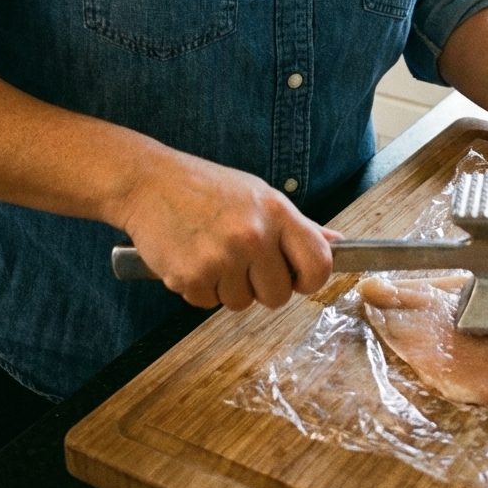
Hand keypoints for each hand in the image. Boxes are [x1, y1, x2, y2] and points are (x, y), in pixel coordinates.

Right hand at [118, 146, 341, 311]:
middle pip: (278, 296)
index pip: (318, 264)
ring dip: (228, 287)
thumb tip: (337, 244)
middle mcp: (253, 236)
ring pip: (241, 303)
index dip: (310, 278)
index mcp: (276, 212)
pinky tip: (192, 257)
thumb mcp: (260, 196)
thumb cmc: (207, 188)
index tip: (297, 276)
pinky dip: (200, 288)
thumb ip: (299, 226)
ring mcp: (221, 258)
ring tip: (212, 252)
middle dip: (262, 286)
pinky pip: (207, 304)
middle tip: (242, 260)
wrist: (150, 183)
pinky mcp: (191, 277)